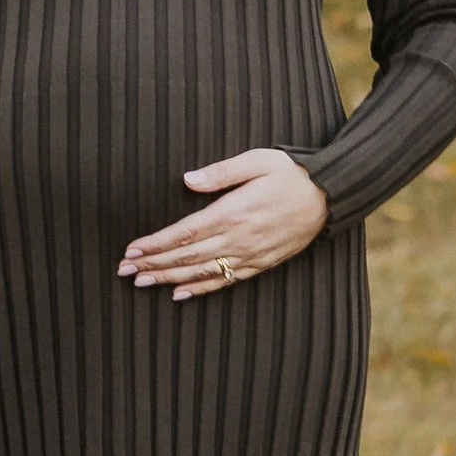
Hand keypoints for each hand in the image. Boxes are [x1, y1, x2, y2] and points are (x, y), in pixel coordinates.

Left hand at [118, 149, 328, 300]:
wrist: (330, 194)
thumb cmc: (291, 172)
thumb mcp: (257, 160)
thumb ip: (220, 172)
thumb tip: (187, 179)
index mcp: (233, 211)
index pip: (184, 233)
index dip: (155, 244)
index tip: (131, 250)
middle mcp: (239, 237)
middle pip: (187, 256)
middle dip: (153, 264)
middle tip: (124, 271)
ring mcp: (250, 254)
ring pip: (202, 272)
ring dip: (170, 278)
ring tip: (142, 282)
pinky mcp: (262, 263)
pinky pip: (226, 281)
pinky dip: (201, 289)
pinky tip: (180, 294)